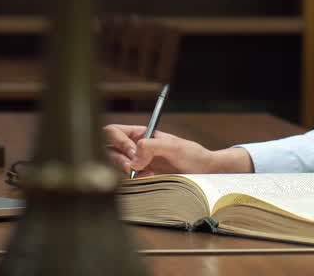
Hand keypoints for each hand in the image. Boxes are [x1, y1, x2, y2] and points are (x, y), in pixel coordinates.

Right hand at [102, 124, 251, 176]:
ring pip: (115, 166)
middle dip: (119, 159)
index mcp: (140, 134)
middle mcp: (135, 148)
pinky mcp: (140, 179)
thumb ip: (152, 146)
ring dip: (125, 171)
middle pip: (109, 150)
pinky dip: (133, 181)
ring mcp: (136, 164)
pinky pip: (125, 180)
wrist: (204, 173)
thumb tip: (134, 156)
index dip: (118, 141)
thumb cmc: (193, 155)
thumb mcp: (174, 146)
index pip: (113, 132)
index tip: (132, 153)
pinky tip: (148, 180)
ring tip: (146, 174)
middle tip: (133, 168)